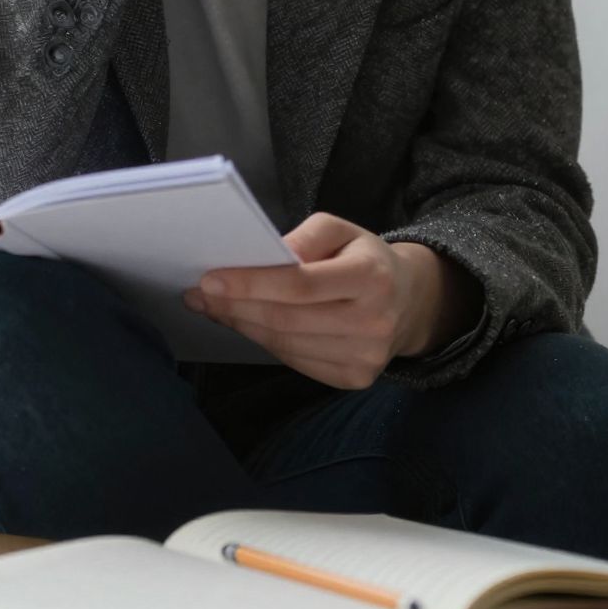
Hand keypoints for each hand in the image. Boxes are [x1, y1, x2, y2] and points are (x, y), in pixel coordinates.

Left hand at [181, 214, 438, 390]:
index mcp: (371, 277)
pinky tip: (247, 324)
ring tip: (214, 307)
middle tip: (199, 294)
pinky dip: (265, 342)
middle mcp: (373, 322)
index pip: (300, 284)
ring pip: (285, 344)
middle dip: (236, 306)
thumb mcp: (341, 230)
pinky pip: (295, 361)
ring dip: (243, 325)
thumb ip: (304, 237)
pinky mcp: (355, 378)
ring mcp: (366, 357)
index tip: (210, 279)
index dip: (251, 283)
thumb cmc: (363, 259)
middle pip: (287, 319)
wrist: (408, 302)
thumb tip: (264, 257)